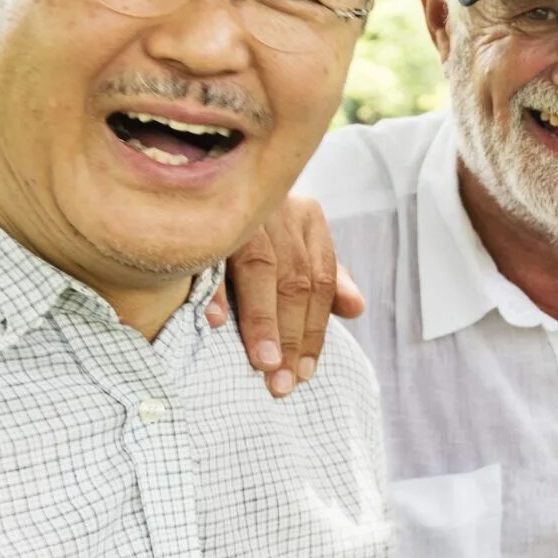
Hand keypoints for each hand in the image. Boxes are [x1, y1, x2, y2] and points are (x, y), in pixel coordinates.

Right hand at [210, 194, 364, 398]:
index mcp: (306, 218)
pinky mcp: (200, 213)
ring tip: (263, 364)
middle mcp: (279, 211)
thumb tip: (357, 309)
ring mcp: (241, 210)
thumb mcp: (297, 246)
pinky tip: (214, 322)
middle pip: (293, 281)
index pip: (320, 282)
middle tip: (283, 383)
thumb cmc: (259, 226)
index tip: (305, 372)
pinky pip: (210, 253)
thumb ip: (327, 279)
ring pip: (261, 269)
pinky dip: (214, 288)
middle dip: (290, 336)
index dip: (314, 330)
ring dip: (262, 322)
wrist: (203, 173)